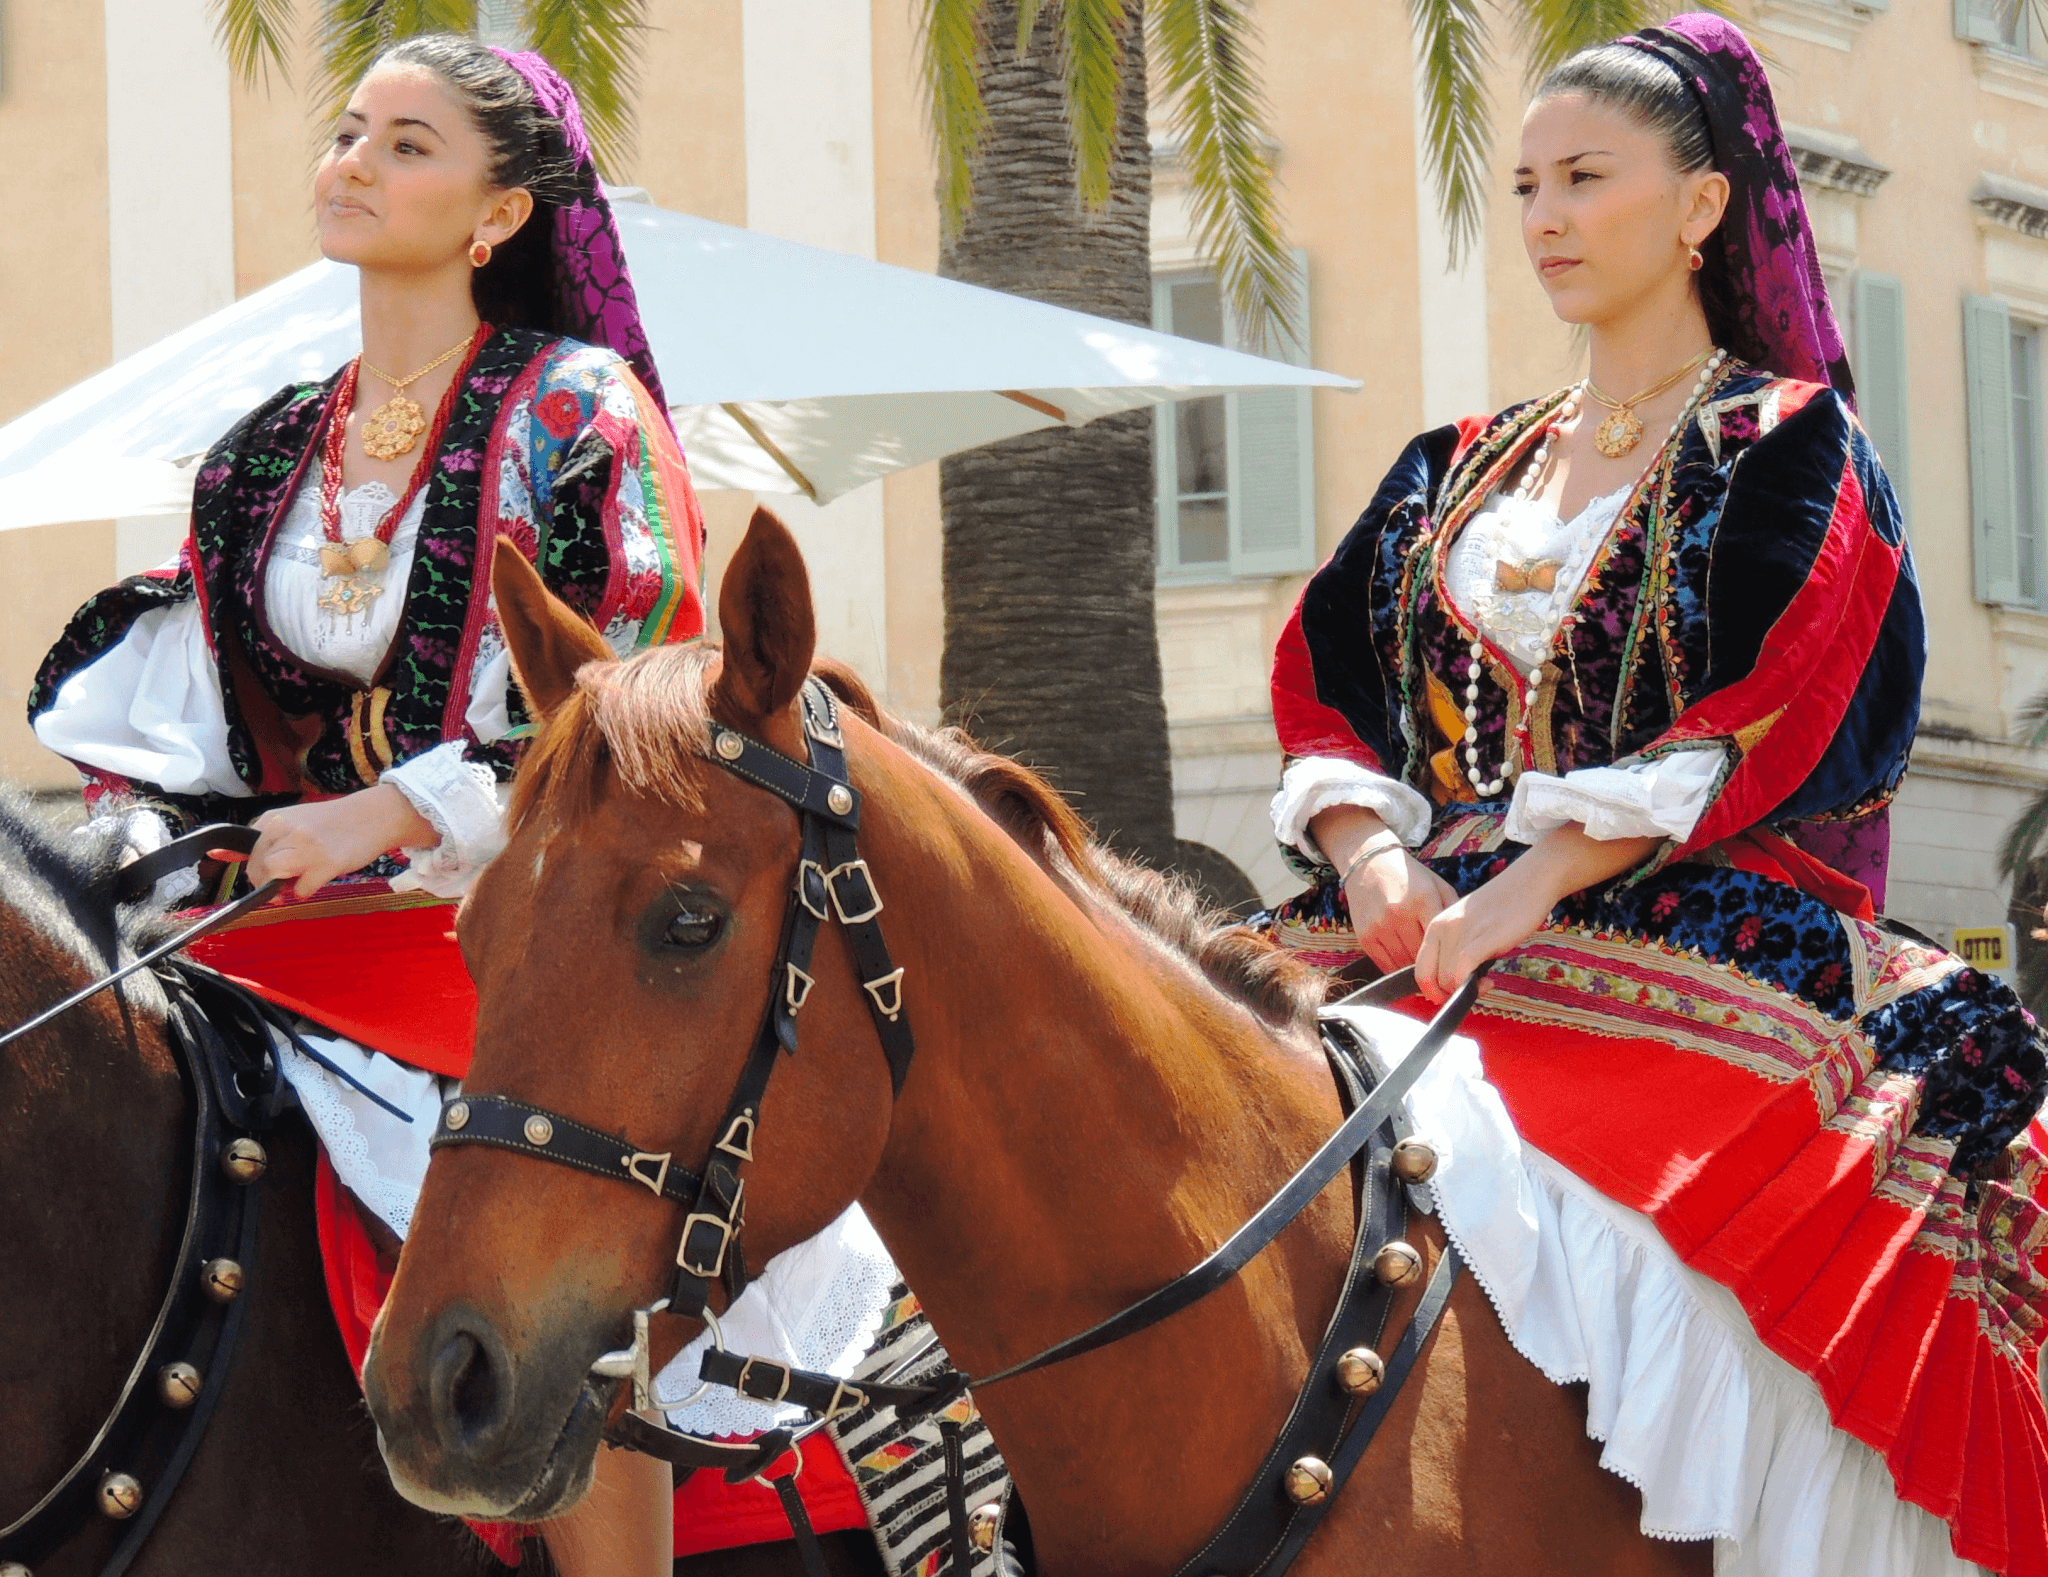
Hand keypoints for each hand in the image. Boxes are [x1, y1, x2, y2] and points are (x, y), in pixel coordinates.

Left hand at [241, 785, 434, 898]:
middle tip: (290, 877)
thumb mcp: (295, 821)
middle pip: (257, 867)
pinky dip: (307, 891)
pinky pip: (301, 890)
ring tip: (300, 879)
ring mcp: (305, 847)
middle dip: (268, 880)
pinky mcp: (324, 864)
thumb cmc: (335, 821)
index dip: (257, 865)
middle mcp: (286, 830)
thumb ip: (262, 839)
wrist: (375, 816)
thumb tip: (217, 854)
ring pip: (272, 876)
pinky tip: (320, 878)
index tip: (270, 869)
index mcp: (275, 819)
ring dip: (283, 886)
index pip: (247, 849)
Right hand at [1345, 850, 1460, 975]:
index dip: (1449, 954)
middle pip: (1423, 955)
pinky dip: (1395, 969)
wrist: (1368, 864)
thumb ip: (1452, 909)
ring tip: (1422, 966)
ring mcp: (1380, 925)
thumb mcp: (1436, 884)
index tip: (1454, 961)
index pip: (1441, 939)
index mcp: (1423, 899)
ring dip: (1414, 969)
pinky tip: (1403, 964)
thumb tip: (1465, 940)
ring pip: (1403, 963)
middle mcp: (1400, 913)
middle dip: (1432, 963)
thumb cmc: (1408, 876)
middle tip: (1439, 967)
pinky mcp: (1364, 935)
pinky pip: (1384, 964)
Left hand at [1412, 855, 1558, 1004]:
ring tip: (1485, 983)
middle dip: (1450, 994)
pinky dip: (1472, 986)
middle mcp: (1442, 928)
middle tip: (1473, 989)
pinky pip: (1462, 971)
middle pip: (1431, 979)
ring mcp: (1461, 932)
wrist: (1527, 883)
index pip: (1419, 970)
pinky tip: (1489, 982)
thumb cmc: (1500, 908)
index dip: (1432, 991)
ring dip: (1465, 991)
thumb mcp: (1468, 927)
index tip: (1451, 995)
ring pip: (1446, 979)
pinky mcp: (1482, 937)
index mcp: (1435, 926)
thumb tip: (1452, 983)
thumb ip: (1455, 950)